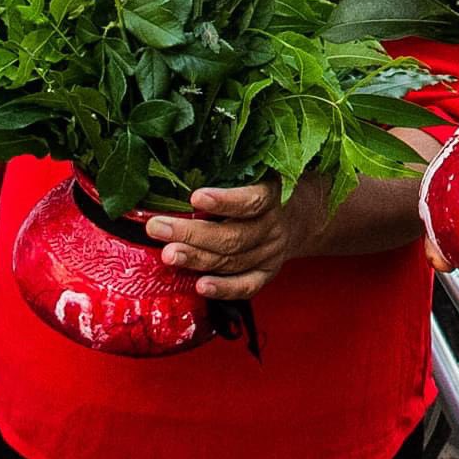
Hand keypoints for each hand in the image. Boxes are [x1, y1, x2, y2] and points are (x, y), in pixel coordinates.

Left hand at [146, 179, 328, 301]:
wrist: (299, 213)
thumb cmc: (263, 185)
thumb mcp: (256, 170)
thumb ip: (226, 171)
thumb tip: (175, 169)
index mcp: (274, 193)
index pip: (253, 200)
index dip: (225, 201)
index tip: (194, 197)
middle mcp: (274, 225)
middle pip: (234, 236)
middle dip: (192, 233)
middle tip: (158, 228)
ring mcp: (271, 252)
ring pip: (233, 260)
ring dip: (197, 259)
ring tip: (168, 254)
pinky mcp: (267, 273)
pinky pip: (246, 286)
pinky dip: (223, 288)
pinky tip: (200, 286)